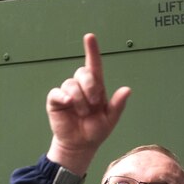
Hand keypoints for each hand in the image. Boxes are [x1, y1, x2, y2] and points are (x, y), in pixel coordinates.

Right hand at [46, 33, 130, 175]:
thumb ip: (117, 105)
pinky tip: (68, 103)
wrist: (80, 146)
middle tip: (94, 104)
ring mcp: (67, 92)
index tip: (90, 37)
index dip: (92, 51)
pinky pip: (57, 92)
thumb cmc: (95, 131)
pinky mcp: (56, 100)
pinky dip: (64, 97)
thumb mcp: (110, 119)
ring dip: (80, 100)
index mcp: (96, 88)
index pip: (93, 65)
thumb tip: (127, 90)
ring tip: (83, 114)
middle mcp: (81, 87)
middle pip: (83, 72)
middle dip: (91, 87)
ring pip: (71, 84)